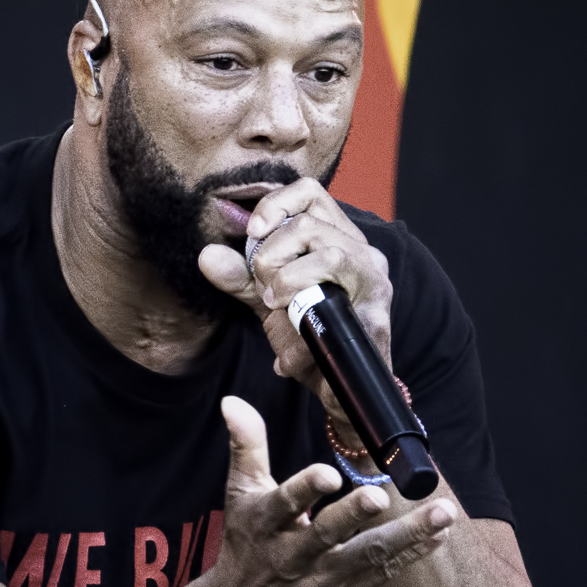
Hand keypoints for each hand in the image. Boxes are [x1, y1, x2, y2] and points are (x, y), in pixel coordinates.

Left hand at [196, 179, 394, 423]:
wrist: (338, 394)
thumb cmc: (311, 342)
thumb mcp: (268, 304)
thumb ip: (241, 278)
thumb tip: (208, 255)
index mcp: (339, 240)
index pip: (309, 193)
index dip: (275, 204)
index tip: (252, 233)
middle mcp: (364, 254)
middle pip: (310, 223)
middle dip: (272, 254)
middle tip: (264, 288)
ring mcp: (375, 284)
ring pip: (329, 254)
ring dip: (289, 281)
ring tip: (278, 307)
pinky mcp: (377, 316)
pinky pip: (333, 303)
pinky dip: (302, 322)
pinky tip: (289, 346)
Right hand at [198, 396, 453, 586]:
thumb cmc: (247, 543)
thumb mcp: (240, 494)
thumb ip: (247, 447)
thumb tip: (235, 401)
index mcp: (265, 523)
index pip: (284, 503)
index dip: (305, 488)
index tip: (328, 474)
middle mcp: (291, 556)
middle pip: (327, 534)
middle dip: (355, 514)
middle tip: (379, 496)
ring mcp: (317, 583)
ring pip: (366, 558)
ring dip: (408, 535)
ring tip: (443, 513)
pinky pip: (380, 576)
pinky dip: (411, 554)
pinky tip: (439, 535)